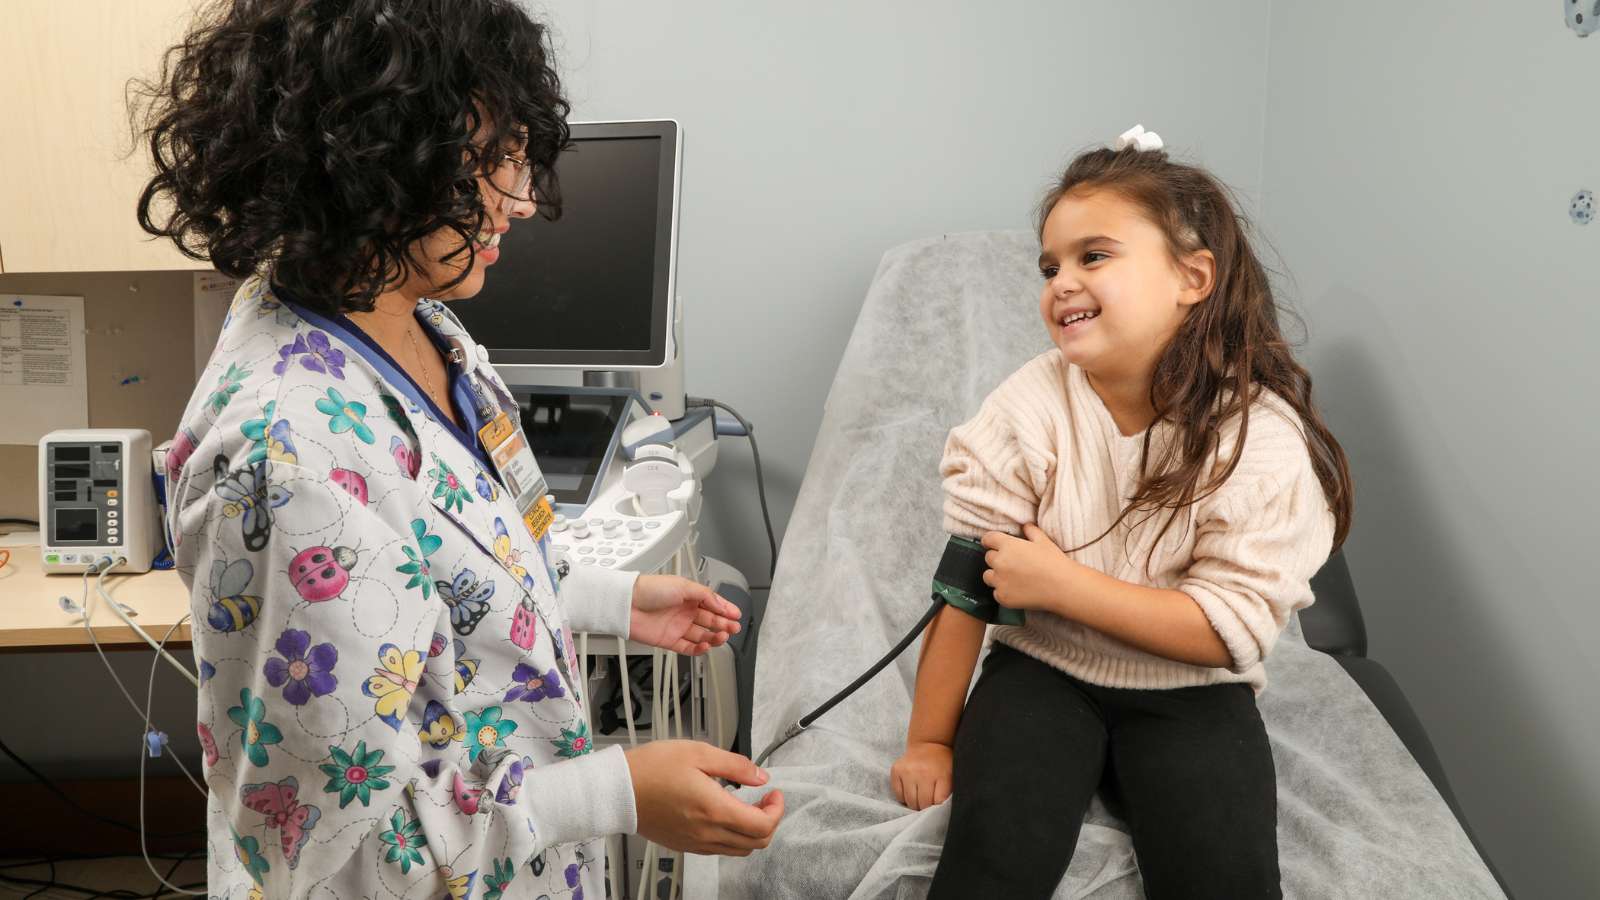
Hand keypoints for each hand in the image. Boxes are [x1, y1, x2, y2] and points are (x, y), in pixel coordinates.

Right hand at [625, 740, 784, 855]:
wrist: (618, 790)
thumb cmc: (652, 768)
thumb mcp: (698, 753)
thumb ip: (735, 765)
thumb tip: (760, 776)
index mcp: (714, 809)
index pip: (762, 825)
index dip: (777, 810)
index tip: (773, 793)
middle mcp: (707, 833)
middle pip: (756, 843)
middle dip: (770, 821)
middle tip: (766, 800)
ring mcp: (696, 843)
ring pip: (740, 850)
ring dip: (752, 831)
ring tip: (748, 806)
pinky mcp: (685, 846)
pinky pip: (719, 849)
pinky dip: (733, 836)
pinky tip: (725, 814)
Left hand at [630, 575, 741, 654]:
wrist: (627, 604)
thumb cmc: (650, 590)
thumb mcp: (683, 586)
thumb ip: (706, 596)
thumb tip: (722, 604)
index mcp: (689, 596)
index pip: (713, 604)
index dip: (726, 610)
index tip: (737, 615)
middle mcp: (684, 612)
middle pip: (710, 621)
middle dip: (724, 625)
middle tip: (734, 628)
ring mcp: (678, 627)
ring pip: (702, 635)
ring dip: (714, 637)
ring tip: (722, 637)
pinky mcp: (670, 641)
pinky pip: (688, 648)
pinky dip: (699, 649)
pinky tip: (706, 645)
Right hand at [890, 740, 952, 810]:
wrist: (929, 743)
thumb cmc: (943, 764)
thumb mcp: (953, 776)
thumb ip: (948, 793)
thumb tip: (941, 812)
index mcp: (941, 775)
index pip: (938, 802)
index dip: (938, 808)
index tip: (938, 808)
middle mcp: (923, 773)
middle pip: (923, 804)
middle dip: (926, 808)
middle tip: (929, 803)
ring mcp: (907, 771)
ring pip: (910, 801)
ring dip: (915, 803)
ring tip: (920, 798)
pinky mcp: (896, 770)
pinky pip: (898, 795)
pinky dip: (904, 797)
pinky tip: (911, 791)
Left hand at [980, 524, 1077, 613]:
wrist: (1063, 587)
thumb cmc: (1054, 562)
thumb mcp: (1044, 541)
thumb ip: (1031, 531)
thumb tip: (1025, 526)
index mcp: (1008, 545)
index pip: (988, 539)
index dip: (990, 541)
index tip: (993, 544)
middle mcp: (1000, 562)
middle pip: (988, 558)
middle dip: (998, 559)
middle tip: (1013, 564)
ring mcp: (1000, 581)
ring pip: (988, 576)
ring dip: (997, 575)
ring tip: (1013, 578)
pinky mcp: (1002, 597)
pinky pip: (996, 592)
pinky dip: (1003, 591)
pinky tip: (1017, 591)